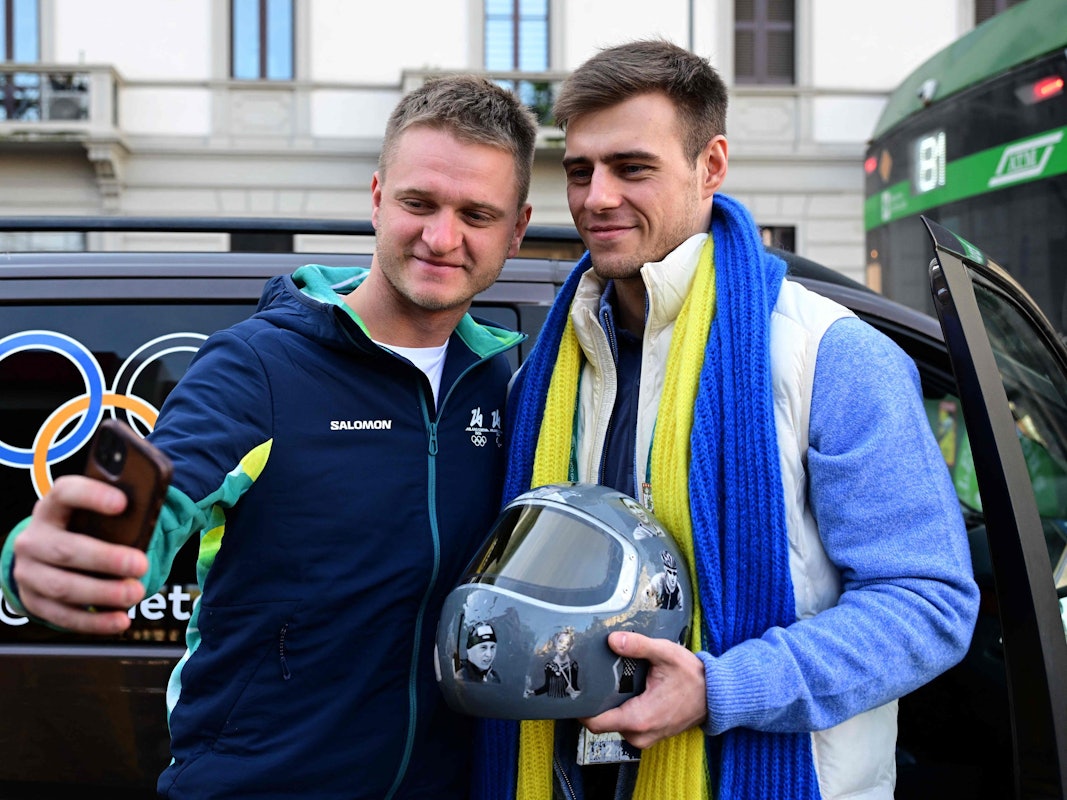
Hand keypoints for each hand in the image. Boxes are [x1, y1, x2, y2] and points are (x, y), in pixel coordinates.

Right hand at [11, 475, 148, 633]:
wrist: (46, 557)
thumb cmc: (83, 531)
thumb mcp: (94, 517)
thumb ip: (117, 516)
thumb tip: (151, 517)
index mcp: (51, 508)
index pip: (65, 493)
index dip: (92, 496)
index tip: (123, 503)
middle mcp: (33, 539)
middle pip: (65, 549)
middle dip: (105, 559)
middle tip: (140, 565)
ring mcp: (28, 573)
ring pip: (62, 587)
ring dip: (102, 593)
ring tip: (134, 594)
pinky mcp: (34, 602)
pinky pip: (63, 616)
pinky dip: (94, 622)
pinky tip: (119, 621)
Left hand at [579, 631, 706, 749]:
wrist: (716, 696)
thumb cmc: (693, 677)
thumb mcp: (666, 654)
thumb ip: (638, 646)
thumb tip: (613, 640)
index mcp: (639, 718)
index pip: (595, 724)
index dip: (580, 709)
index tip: (572, 692)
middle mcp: (639, 734)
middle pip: (601, 723)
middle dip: (593, 703)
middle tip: (587, 679)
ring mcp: (644, 737)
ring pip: (613, 724)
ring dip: (608, 706)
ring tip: (605, 681)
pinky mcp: (649, 734)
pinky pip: (625, 725)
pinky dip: (621, 709)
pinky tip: (622, 690)